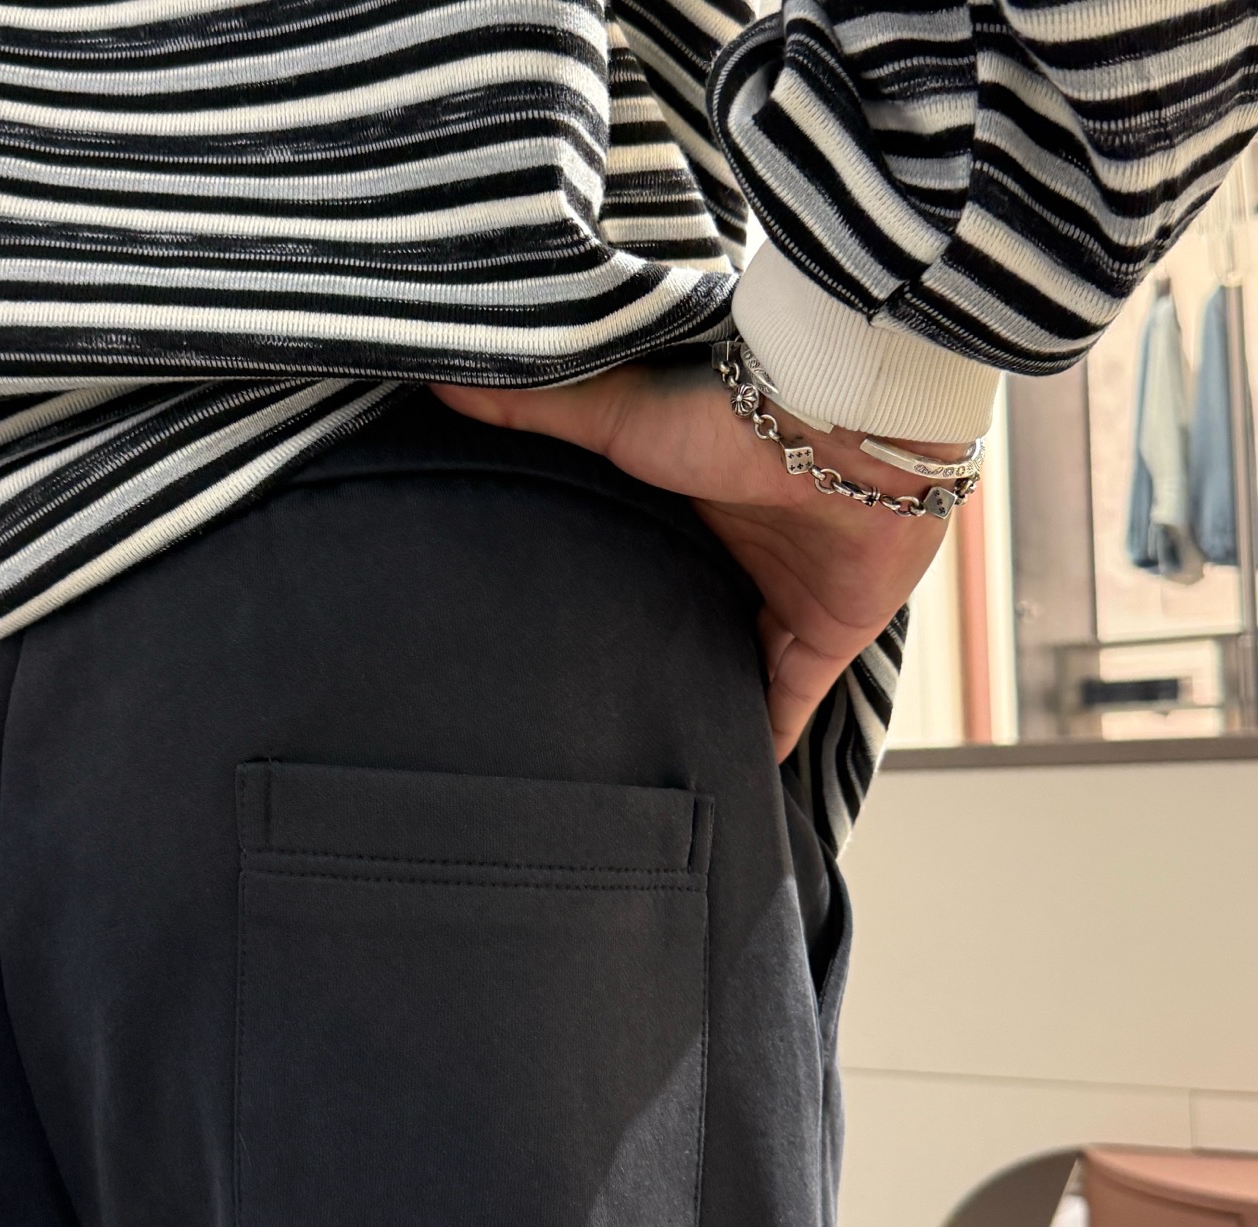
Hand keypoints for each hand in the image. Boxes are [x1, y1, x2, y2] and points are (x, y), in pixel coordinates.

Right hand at [432, 364, 964, 760]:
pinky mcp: (824, 636)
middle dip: (646, 656)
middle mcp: (728, 554)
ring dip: (700, 701)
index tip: (539, 636)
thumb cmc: (732, 411)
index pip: (628, 555)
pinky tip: (732, 783)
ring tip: (643, 756)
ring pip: (727, 665)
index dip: (592, 591)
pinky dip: (766, 744)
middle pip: (678, 618)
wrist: (852, 426)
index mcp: (680, 504)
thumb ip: (535, 410)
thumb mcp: (616, 417)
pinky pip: (789, 707)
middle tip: (585, 712)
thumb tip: (439, 376)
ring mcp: (777, 597)